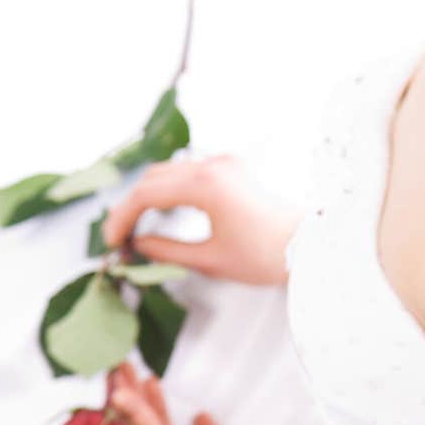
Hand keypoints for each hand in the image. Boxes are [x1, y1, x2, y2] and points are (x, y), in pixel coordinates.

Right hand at [101, 154, 299, 285]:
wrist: (313, 246)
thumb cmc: (268, 256)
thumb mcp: (212, 261)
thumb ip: (167, 252)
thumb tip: (137, 248)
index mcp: (206, 184)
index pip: (146, 194)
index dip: (121, 218)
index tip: (112, 243)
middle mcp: (214, 165)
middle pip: (154, 178)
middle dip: (132, 207)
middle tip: (120, 238)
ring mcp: (226, 163)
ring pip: (170, 171)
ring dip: (150, 196)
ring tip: (138, 229)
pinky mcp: (235, 168)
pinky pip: (190, 172)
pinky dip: (171, 190)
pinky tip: (164, 214)